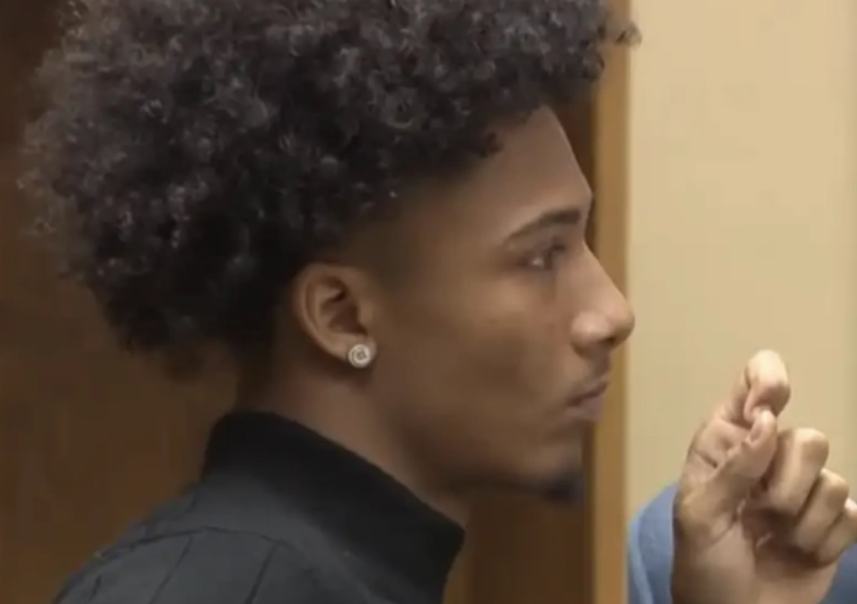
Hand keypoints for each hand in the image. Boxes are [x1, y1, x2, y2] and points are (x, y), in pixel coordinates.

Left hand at [671, 350, 856, 603]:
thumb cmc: (703, 563)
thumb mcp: (700, 515)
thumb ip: (733, 467)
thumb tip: (767, 418)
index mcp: (726, 443)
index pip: (752, 389)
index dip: (767, 380)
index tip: (772, 395)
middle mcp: (767, 457)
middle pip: (806, 438)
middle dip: (785, 484)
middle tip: (757, 514)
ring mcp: (803, 489)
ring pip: (830, 477)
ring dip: (801, 518)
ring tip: (772, 537)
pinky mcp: (832, 523)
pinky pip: (849, 514)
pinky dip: (822, 541)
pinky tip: (796, 552)